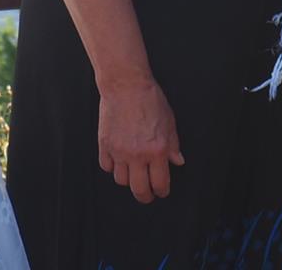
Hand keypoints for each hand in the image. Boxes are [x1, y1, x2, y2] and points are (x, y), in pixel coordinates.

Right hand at [97, 78, 185, 203]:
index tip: (162, 191)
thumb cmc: (150, 99)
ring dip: (128, 180)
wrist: (126, 85)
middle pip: (139, 190)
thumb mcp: (170, 122)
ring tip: (133, 173)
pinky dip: (112, 167)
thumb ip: (173, 145)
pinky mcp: (104, 145)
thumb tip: (177, 161)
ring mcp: (119, 151)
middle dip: (145, 196)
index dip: (162, 191)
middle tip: (147, 194)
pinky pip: (106, 167)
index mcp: (157, 150)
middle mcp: (137, 155)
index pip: (160, 184)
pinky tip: (118, 161)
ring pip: (121, 180)